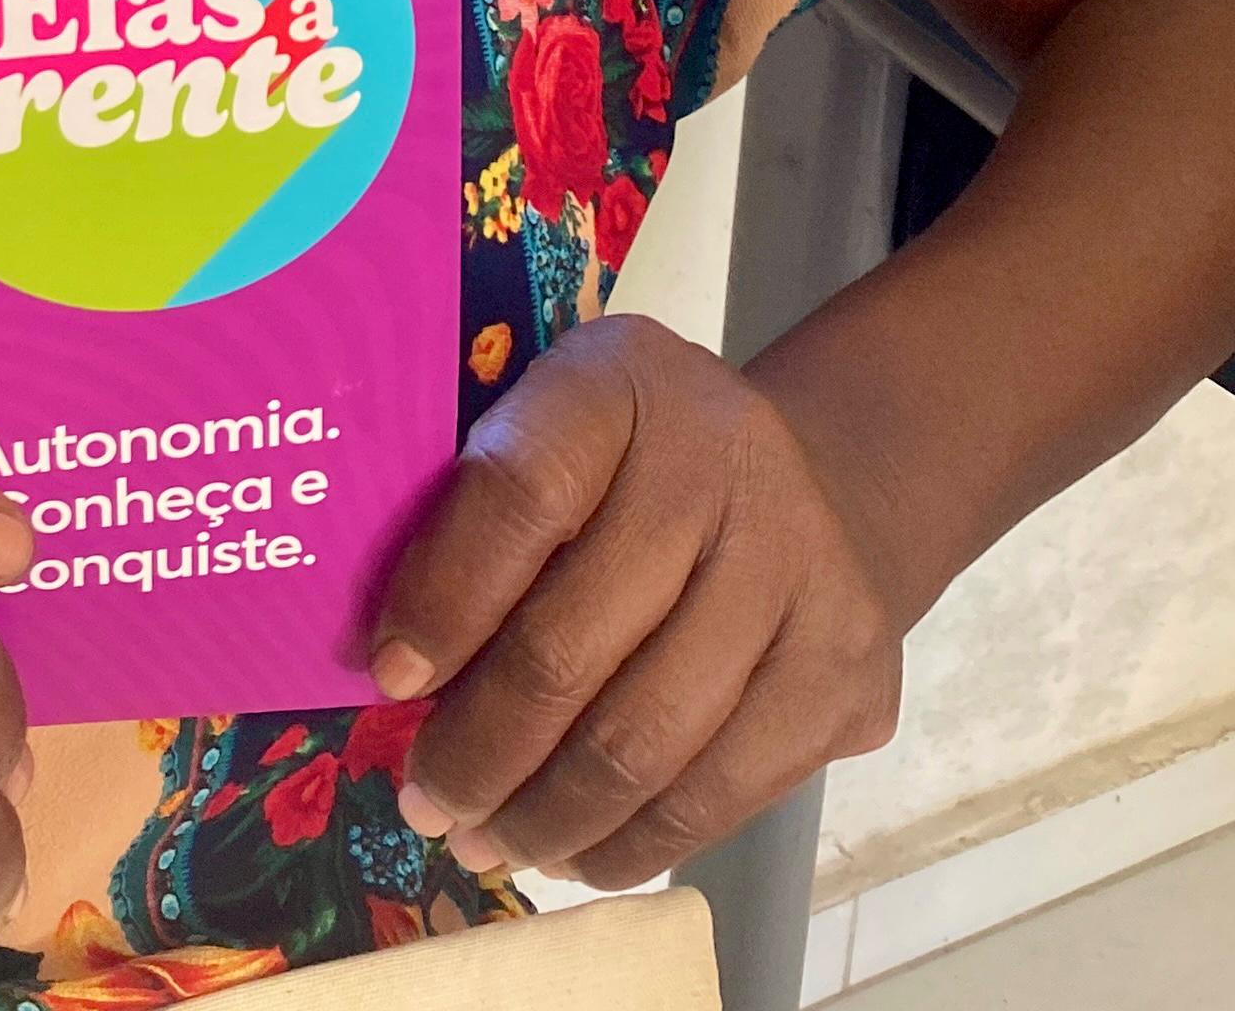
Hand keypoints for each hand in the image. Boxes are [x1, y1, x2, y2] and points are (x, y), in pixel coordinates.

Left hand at [365, 316, 899, 891]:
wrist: (820, 483)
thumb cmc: (637, 466)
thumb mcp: (554, 429)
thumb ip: (474, 516)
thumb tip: (387, 673)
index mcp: (623, 383)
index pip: (522, 493)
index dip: (445, 598)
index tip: (387, 678)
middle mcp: (726, 465)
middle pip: (574, 644)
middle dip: (478, 748)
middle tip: (425, 800)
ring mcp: (804, 575)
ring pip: (646, 743)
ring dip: (545, 815)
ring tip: (484, 840)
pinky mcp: (848, 675)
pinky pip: (720, 795)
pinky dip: (631, 844)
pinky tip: (573, 851)